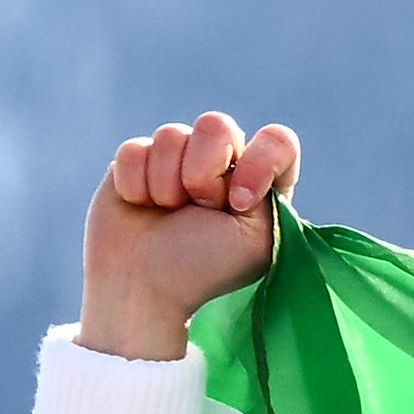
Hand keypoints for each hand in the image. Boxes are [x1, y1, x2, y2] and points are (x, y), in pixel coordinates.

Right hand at [79, 113, 296, 361]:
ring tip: (166, 215)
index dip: (259, 161)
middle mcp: (220, 166)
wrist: (142, 288)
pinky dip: (135, 184)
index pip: (277, 141)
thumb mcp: (260, 241)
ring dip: (166, 184)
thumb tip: (244, 161)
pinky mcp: (137, 162)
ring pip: (172, 134)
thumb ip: (273, 193)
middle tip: (198, 211)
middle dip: (202, 173)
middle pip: (217, 125)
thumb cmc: (204, 270)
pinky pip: (136, 149)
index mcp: (258, 183)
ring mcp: (176, 160)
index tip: (238, 202)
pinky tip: (140, 207)